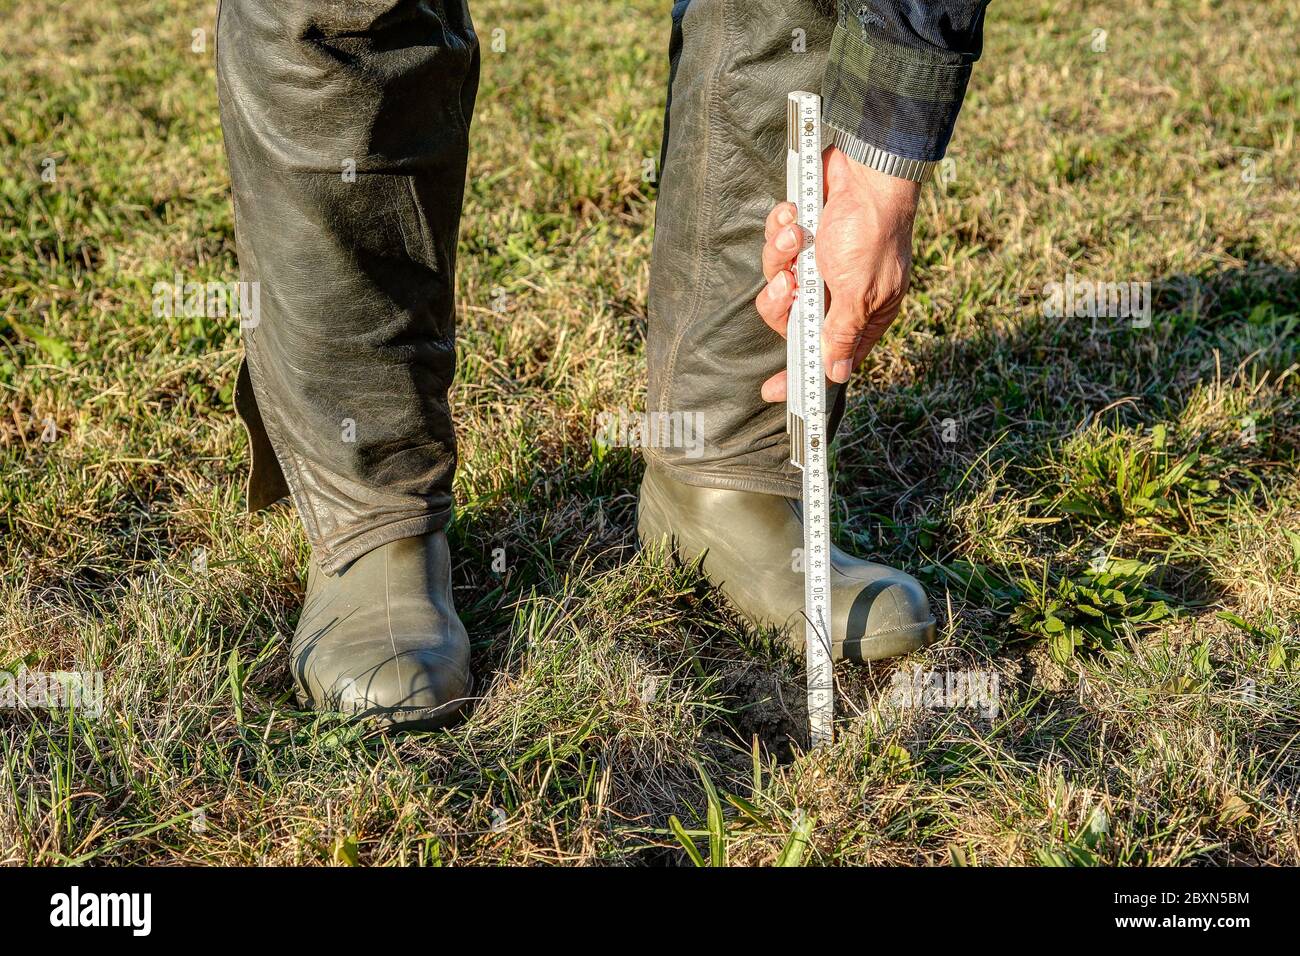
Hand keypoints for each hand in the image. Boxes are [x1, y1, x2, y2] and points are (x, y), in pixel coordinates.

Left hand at [756, 146, 920, 401]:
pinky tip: (793, 216)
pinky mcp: (802, 236)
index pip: (826, 356)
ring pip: (776, 280)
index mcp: (860, 314)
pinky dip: (780, 231)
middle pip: (789, 320)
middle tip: (785, 284)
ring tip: (796, 235)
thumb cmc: (872, 231)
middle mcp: (837, 293)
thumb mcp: (858, 291)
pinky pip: (775, 247)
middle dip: (779, 302)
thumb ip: (841, 331)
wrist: (867, 170)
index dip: (800, 373)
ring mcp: (817, 265)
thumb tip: (837, 373)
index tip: (773, 392)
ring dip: (780, 257)